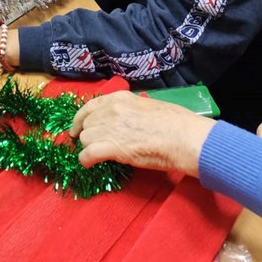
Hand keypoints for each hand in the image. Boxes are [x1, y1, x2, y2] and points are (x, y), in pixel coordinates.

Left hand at [69, 92, 215, 174]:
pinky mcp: (112, 147)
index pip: (89, 107)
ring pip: (85, 138)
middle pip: (86, 124)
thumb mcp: (145, 105)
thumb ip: (127, 109)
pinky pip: (87, 154)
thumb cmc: (173, 122)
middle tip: (95, 145)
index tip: (77, 128)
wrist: (183, 137)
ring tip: (100, 155)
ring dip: (90, 147)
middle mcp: (111, 109)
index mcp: (119, 98)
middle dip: (89, 135)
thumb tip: (120, 119)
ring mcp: (110, 127)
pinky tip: (89, 164)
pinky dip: (86, 160)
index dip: (80, 119)